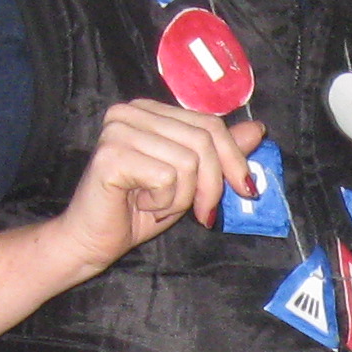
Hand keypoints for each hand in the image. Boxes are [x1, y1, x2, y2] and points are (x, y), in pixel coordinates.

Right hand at [50, 101, 263, 279]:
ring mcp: (119, 130)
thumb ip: (218, 153)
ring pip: (189, 161)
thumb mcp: (190, 181)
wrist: (93, 241)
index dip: (234, 158)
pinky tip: (141, 204)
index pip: (210, 123)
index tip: (245, 190)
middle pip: (204, 139)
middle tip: (202, 213)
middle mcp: (131, 112)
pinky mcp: (112, 155)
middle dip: (212, 184)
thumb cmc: (137, 211)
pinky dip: (164, 202)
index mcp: (150, 111)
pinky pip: (167, 177)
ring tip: (157, 205)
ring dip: (182, 197)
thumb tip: (257, 129)